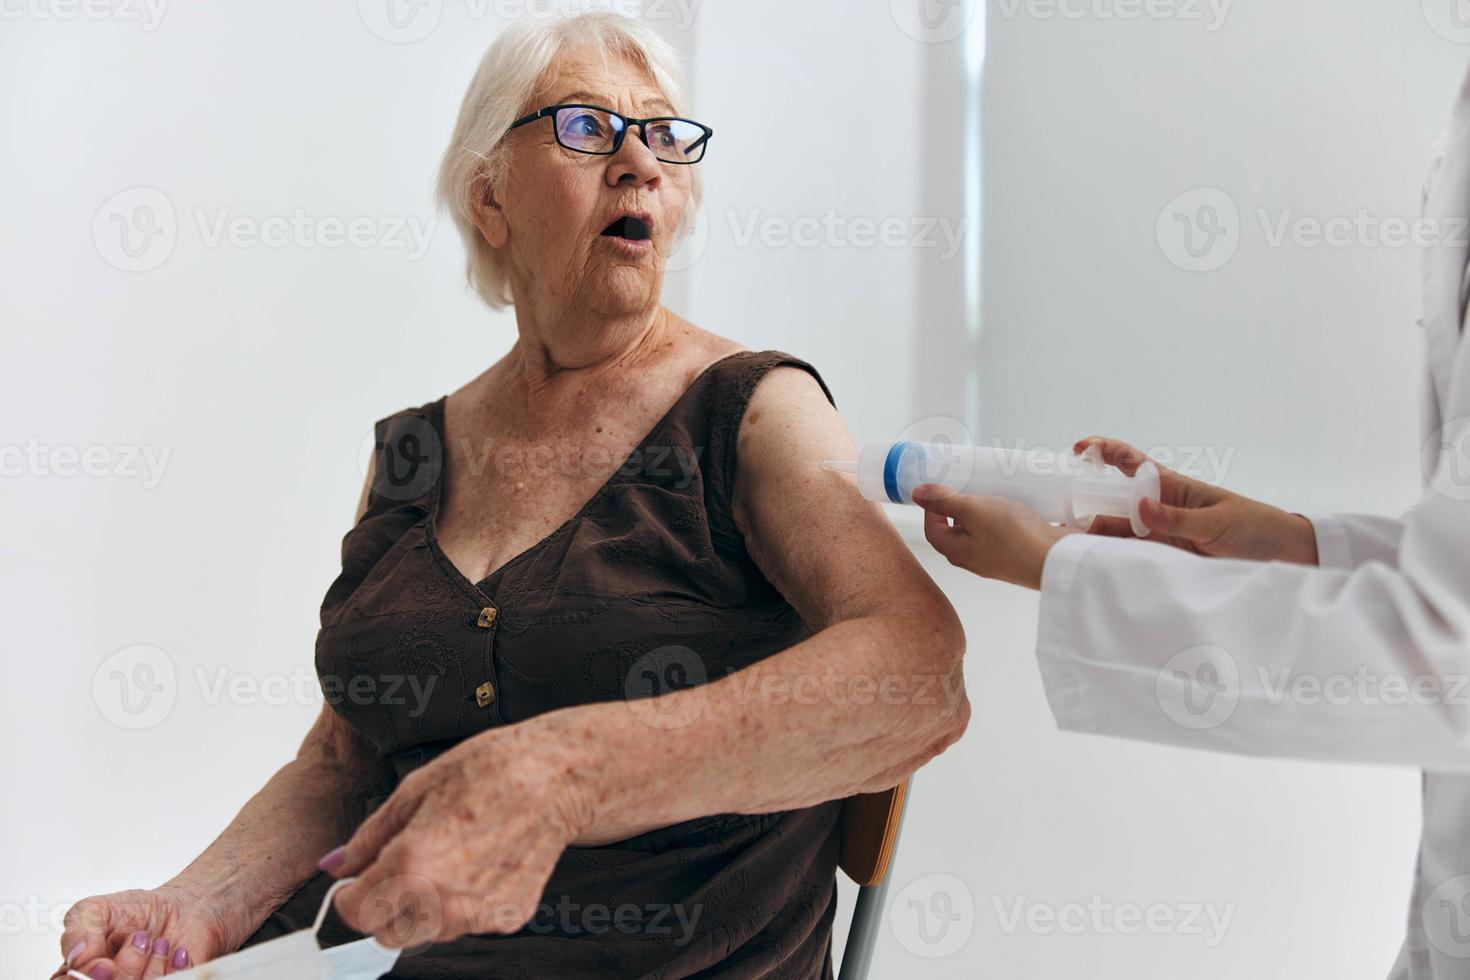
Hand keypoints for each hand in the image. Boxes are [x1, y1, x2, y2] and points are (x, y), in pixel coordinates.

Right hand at [51, 883, 230, 979]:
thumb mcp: (96, 909)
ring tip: (161, 941)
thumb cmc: (134, 911)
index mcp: (77, 974)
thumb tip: (76, 955)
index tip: (105, 964)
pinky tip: (179, 953)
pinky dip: (177, 968)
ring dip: (153, 964)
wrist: (182, 907)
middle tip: (141, 938)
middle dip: (126, 969)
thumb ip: (78, 930)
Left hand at [320, 717, 589, 946]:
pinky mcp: (506, 918)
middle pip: (386, 933)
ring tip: (445, 860)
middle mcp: (443, 899)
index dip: (348, 895)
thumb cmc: (490, 770)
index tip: (355, 882)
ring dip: (420, 909)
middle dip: (381, 908)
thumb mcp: (417, 788)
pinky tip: (476, 865)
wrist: (557, 777)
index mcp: (412, 864)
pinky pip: (465, 924)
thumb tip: (334, 865)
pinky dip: (459, 905)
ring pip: (426, 933)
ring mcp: (478, 914)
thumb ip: (369, 836)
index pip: (356, 910)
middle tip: (398, 871)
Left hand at [912, 484, 1076, 588]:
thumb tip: (917, 494)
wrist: (1056, 560)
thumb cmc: (1014, 536)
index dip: (930, 508)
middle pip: (956, 532)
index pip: (932, 530)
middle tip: (966, 487)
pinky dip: (1005, 518)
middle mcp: (974, 559)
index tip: (938, 488)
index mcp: (956, 551)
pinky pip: (1004, 534)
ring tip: (992, 492)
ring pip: (981, 533)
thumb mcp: (973, 510)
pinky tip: (1017, 505)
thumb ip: (945, 501)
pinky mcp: (1018, 554)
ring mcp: (997, 559)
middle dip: (957, 508)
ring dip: (983, 512)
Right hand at [1074, 437, 1317, 564]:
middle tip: (1058, 506)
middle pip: (1113, 498)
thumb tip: (1139, 507)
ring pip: (1118, 529)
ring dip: (1095, 532)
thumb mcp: (1217, 522)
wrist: (1281, 556)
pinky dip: (1112, 555)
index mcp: (1172, 486)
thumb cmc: (1254, 527)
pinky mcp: (1164, 557)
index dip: (1104, 451)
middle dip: (1085, 498)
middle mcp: (1159, 508)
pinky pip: (1132, 554)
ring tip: (1068, 539)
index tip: (1079, 448)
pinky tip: (1094, 559)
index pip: (1131, 462)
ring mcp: (1159, 533)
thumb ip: (1177, 519)